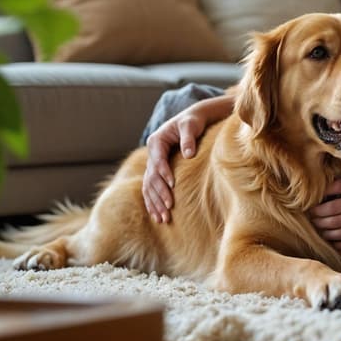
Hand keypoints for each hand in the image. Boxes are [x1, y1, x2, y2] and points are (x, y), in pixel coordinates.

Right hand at [141, 105, 207, 222]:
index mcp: (156, 141)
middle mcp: (152, 153)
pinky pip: (151, 189)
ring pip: (149, 186)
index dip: (163, 172)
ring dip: (155, 203)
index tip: (172, 185)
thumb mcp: (191, 125)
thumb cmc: (192, 122)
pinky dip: (152, 202)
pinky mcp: (157, 171)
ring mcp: (153, 163)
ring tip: (163, 218)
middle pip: (152, 176)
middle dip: (159, 193)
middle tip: (169, 208)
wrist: (190, 121)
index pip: (158, 159)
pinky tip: (156, 215)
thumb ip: (189, 138)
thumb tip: (188, 154)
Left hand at [309, 172, 340, 249]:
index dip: (318, 207)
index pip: (331, 204)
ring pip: (340, 233)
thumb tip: (328, 188)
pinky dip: (340, 244)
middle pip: (332, 219)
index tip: (310, 206)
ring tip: (319, 229)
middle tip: (311, 219)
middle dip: (318, 220)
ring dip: (326, 232)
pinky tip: (334, 241)